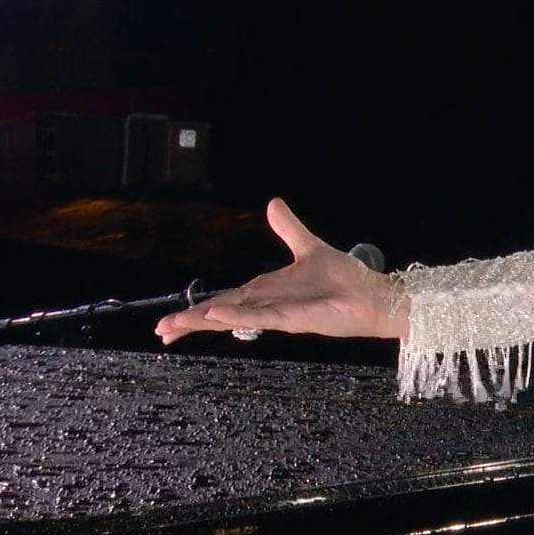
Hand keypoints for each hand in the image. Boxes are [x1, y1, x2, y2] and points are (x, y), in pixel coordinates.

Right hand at [154, 197, 408, 344]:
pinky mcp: (293, 319)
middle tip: (160, 331)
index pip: (223, 300)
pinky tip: (216, 316)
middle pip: (219, 313)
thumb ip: (288, 228)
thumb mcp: (309, 246)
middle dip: (190, 322)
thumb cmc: (344, 279)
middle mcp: (266, 305)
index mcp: (265, 291)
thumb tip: (272, 203)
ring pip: (232, 318)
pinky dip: (237, 316)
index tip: (172, 320)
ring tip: (174, 327)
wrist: (372, 295)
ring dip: (204, 321)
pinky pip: (260, 317)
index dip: (198, 310)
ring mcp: (277, 314)